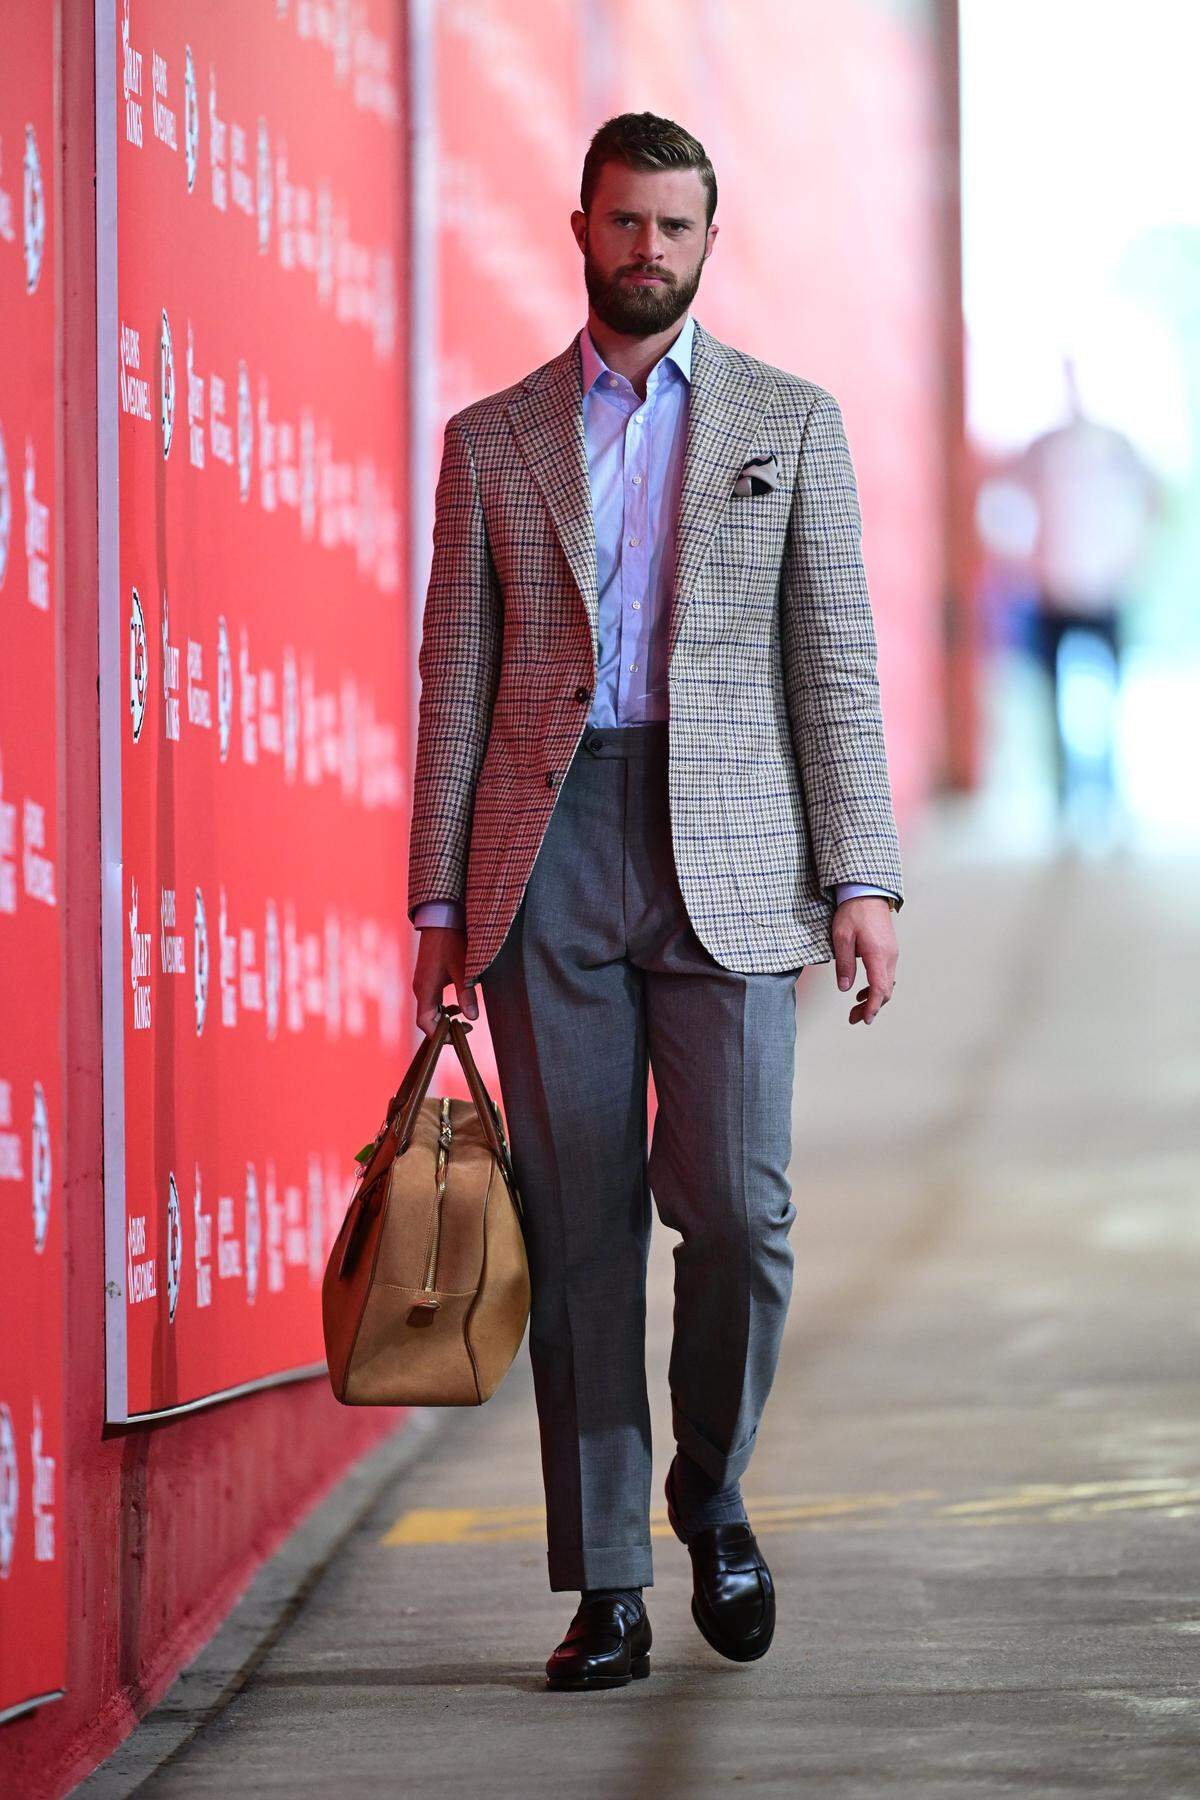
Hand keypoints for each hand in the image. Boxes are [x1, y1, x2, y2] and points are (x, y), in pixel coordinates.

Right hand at [413, 925, 479, 1036]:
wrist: (441, 918)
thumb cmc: (451, 941)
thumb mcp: (463, 969)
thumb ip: (467, 994)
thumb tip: (472, 1018)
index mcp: (425, 989)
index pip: (425, 1023)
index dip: (440, 1034)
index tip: (459, 1036)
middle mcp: (420, 988)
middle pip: (427, 1018)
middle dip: (445, 1027)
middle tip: (467, 1027)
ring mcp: (422, 981)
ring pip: (430, 1009)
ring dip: (446, 1016)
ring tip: (465, 1017)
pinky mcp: (427, 976)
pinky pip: (432, 999)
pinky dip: (444, 1006)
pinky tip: (459, 1002)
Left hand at [832, 895, 896, 1025]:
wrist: (866, 892)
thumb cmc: (853, 912)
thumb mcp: (841, 938)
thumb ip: (844, 964)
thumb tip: (845, 987)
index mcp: (878, 955)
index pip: (879, 988)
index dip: (872, 1007)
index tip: (865, 1019)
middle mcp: (889, 956)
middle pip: (885, 990)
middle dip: (871, 1007)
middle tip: (854, 1017)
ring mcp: (891, 953)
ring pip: (887, 984)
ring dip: (874, 998)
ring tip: (857, 1008)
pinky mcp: (889, 950)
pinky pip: (886, 974)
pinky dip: (877, 986)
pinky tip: (863, 990)